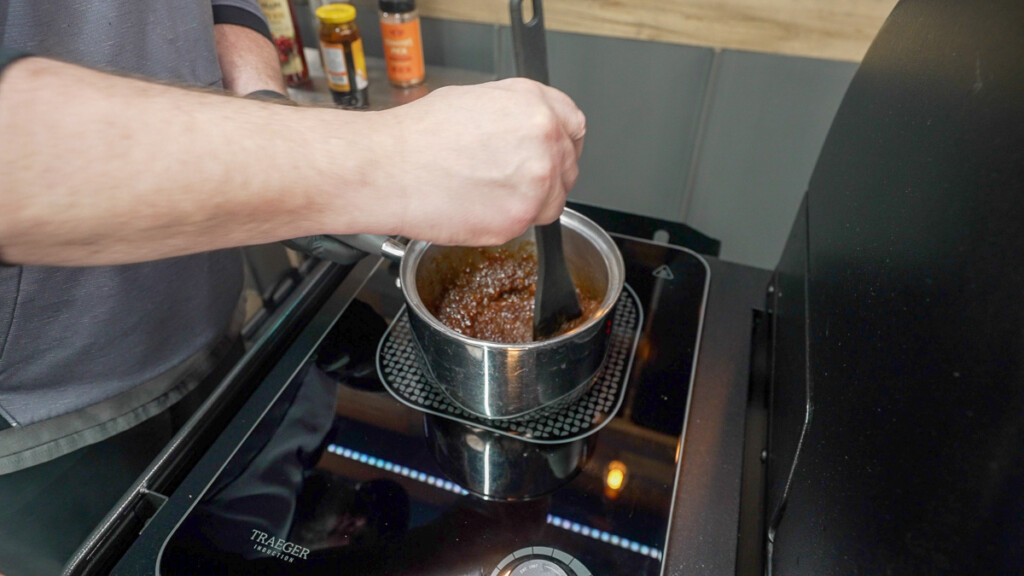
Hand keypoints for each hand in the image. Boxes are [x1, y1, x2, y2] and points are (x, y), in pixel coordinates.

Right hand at [363, 78, 585, 245]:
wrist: (388, 168)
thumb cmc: (418, 136)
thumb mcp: (476, 101)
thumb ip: (515, 116)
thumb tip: (526, 133)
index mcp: (535, 104)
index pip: (575, 126)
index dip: (561, 143)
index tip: (552, 154)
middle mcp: (544, 138)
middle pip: (568, 167)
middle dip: (545, 176)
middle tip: (509, 180)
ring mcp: (536, 181)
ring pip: (553, 202)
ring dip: (529, 204)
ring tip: (487, 194)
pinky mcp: (520, 218)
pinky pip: (526, 226)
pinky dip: (506, 223)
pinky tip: (476, 207)